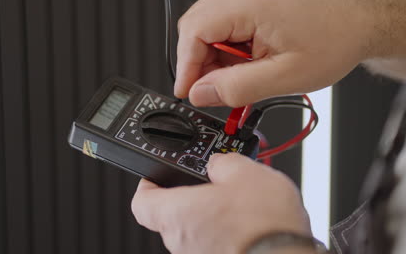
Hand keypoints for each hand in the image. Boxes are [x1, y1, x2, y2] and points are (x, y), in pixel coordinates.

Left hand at [131, 153, 310, 253]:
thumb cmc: (263, 224)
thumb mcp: (244, 171)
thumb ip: (222, 162)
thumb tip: (219, 163)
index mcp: (177, 213)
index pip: (141, 202)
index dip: (147, 185)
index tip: (156, 176)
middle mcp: (181, 241)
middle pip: (171, 213)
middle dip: (190, 195)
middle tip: (210, 182)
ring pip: (195, 229)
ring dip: (211, 214)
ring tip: (238, 201)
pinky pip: (213, 243)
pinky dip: (225, 231)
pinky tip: (249, 220)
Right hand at [175, 0, 377, 106]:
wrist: (360, 21)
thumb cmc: (336, 39)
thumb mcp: (285, 76)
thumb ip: (238, 88)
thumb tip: (201, 93)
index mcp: (252, 4)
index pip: (194, 31)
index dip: (186, 66)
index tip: (187, 91)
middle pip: (196, 27)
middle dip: (198, 63)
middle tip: (211, 90)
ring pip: (209, 27)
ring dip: (213, 58)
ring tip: (235, 80)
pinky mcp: (254, 1)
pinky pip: (225, 25)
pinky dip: (227, 49)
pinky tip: (244, 66)